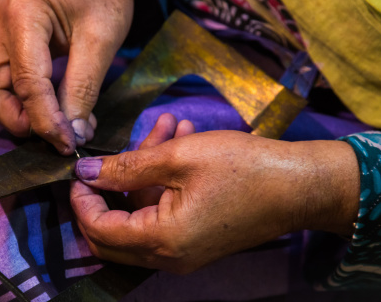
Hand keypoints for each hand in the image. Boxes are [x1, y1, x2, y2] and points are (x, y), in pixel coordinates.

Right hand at [0, 0, 139, 153]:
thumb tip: (72, 134)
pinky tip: (55, 109)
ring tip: (61, 125)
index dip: (46, 121)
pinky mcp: (3, 40)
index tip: (68, 145)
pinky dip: (25, 100)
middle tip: (57, 136)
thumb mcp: (101, 42)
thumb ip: (83, 89)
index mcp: (21, 15)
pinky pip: (3, 80)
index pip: (25, 83)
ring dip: (21, 113)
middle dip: (20, 120)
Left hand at [70, 114, 359, 273]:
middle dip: (112, 185)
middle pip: (115, 229)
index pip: (98, 229)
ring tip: (166, 126)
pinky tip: (180, 138)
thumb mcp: (179, 157)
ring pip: (142, 212)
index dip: (82, 199)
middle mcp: (169, 255)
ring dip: (146, 170)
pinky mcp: (197, 236)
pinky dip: (164, 180)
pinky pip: (165, 211)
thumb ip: (126, 166)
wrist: (300, 185)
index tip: (80, 169)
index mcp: (161, 241)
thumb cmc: (242, 167)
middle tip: (119, 149)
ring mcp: (184, 249)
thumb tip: (85, 171)